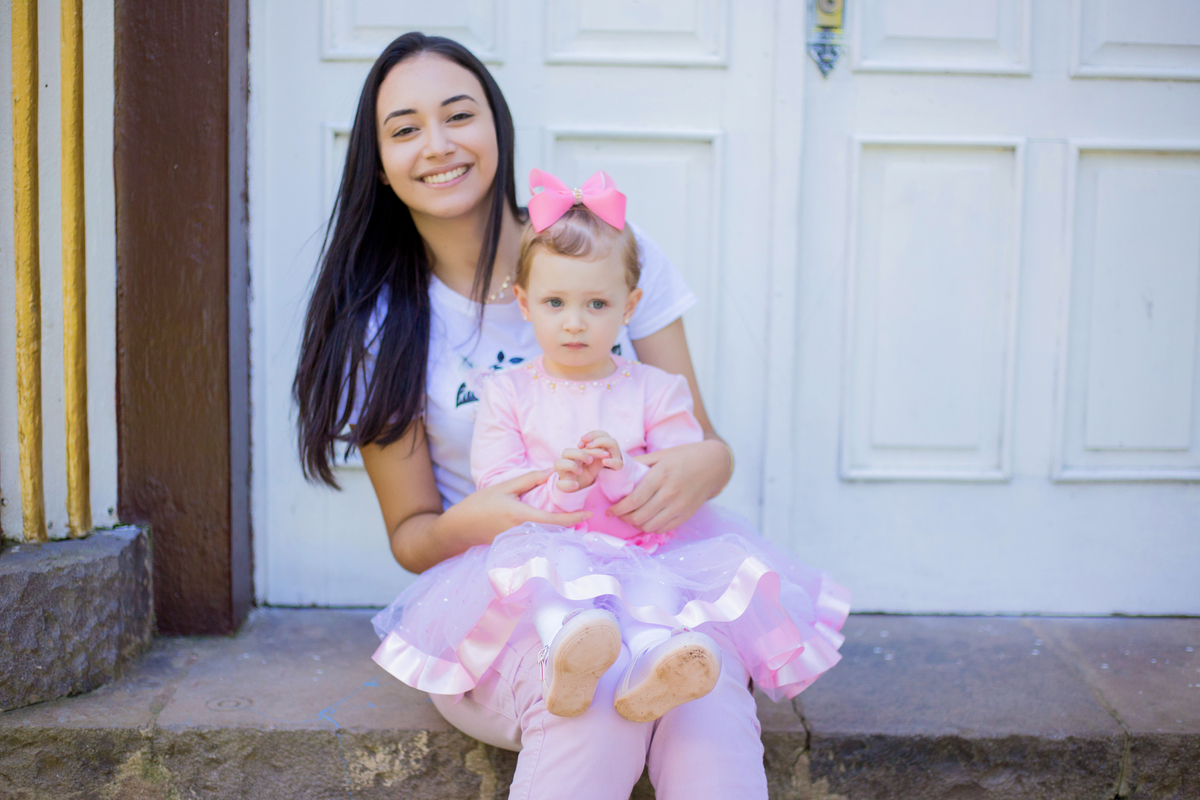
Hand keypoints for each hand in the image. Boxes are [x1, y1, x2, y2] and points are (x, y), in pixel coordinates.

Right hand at [442, 469, 590, 547]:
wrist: (460, 527)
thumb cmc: (480, 504)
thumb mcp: (505, 487)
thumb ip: (529, 480)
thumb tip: (553, 471)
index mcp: (521, 516)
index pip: (554, 520)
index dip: (573, 518)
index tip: (588, 514)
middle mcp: (523, 532)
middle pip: (555, 532)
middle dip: (572, 526)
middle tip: (587, 516)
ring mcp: (520, 542)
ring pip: (548, 538)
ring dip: (563, 531)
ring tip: (577, 521)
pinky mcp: (516, 546)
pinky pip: (539, 541)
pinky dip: (551, 534)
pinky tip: (557, 527)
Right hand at [554, 431, 620, 491]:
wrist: (577, 489)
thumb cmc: (584, 475)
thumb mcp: (593, 467)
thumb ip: (598, 460)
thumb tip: (607, 453)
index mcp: (574, 456)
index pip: (581, 448)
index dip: (594, 449)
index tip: (606, 454)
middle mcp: (566, 462)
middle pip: (566, 451)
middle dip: (580, 454)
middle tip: (590, 460)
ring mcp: (562, 473)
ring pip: (559, 463)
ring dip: (572, 465)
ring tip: (581, 471)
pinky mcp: (561, 485)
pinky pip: (560, 484)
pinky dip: (569, 484)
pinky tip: (576, 485)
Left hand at [605, 439, 730, 532]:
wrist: (713, 464)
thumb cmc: (684, 456)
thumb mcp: (662, 454)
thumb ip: (640, 462)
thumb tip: (617, 466)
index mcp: (661, 476)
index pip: (634, 500)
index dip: (619, 508)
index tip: (610, 510)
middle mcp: (670, 494)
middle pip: (640, 516)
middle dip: (624, 518)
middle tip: (617, 514)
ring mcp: (680, 507)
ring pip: (650, 525)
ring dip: (636, 524)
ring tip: (630, 517)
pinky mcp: (686, 515)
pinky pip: (664, 528)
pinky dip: (651, 527)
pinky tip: (645, 520)